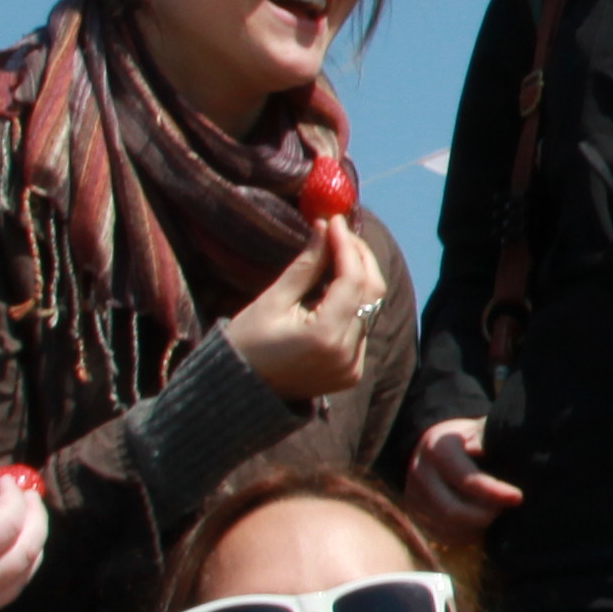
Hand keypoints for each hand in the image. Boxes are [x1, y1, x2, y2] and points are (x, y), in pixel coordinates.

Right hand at [0, 474, 49, 611]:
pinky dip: (11, 570)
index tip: (8, 481)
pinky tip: (1, 553)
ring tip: (24, 523)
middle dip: (35, 521)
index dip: (15, 497)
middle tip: (30, 499)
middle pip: (27, 554)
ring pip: (20, 579)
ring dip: (29, 547)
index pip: (10, 522)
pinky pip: (0, 596)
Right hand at [228, 225, 384, 402]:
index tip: (335, 220)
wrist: (240, 391)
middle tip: (341, 231)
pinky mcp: (352, 372)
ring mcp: (352, 367)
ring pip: (371, 308)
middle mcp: (347, 355)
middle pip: (372, 293)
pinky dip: (354, 303)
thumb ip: (306, 265)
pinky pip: (362, 327)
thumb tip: (325, 226)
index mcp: (325, 337)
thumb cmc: (247, 342)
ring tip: (336, 253)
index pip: (352, 281)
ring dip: (358, 277)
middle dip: (359, 257)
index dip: (347, 246)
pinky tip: (334, 288)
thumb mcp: (273, 300)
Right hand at [406, 417, 517, 533]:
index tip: (518, 497)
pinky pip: (439, 535)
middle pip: (452, 510)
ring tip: (495, 516)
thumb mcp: (479, 431)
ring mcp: (413, 494)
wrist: (431, 445)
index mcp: (438, 447)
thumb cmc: (467, 439)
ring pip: (446, 526)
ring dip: (474, 528)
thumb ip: (493, 441)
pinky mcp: (414, 512)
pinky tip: (480, 527)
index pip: (467, 479)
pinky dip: (463, 536)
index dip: (494, 492)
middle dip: (484, 516)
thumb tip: (518, 454)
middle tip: (504, 510)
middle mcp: (420, 472)